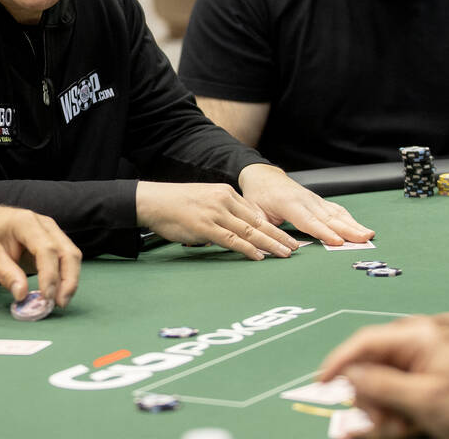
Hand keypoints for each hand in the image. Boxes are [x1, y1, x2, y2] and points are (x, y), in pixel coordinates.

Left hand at [0, 204, 80, 307]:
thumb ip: (5, 273)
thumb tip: (22, 295)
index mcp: (26, 222)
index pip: (46, 249)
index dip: (49, 274)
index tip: (46, 297)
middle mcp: (45, 225)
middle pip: (67, 252)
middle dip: (68, 280)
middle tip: (59, 303)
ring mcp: (53, 232)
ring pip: (72, 256)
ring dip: (70, 281)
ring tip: (60, 302)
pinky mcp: (55, 241)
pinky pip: (67, 259)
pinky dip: (66, 277)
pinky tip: (58, 293)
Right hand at [135, 180, 300, 259]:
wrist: (154, 201)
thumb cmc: (176, 204)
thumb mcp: (205, 200)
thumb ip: (222, 212)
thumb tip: (235, 230)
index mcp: (226, 193)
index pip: (255, 212)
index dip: (272, 226)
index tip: (286, 235)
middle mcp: (224, 200)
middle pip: (257, 222)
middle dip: (278, 236)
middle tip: (295, 247)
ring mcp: (215, 213)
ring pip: (249, 231)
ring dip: (270, 244)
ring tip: (284, 254)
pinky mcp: (206, 226)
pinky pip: (232, 240)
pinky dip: (248, 249)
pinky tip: (259, 256)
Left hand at [238, 164, 373, 245]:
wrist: (263, 176)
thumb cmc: (257, 196)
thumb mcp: (253, 213)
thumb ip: (263, 230)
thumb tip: (270, 249)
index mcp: (287, 203)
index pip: (308, 221)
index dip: (323, 232)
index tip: (338, 241)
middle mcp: (305, 200)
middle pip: (328, 217)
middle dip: (347, 229)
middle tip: (364, 239)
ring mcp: (314, 199)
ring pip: (336, 213)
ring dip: (353, 224)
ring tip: (369, 235)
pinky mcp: (318, 201)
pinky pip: (336, 210)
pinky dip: (350, 219)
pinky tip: (361, 228)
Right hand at [319, 317, 448, 438]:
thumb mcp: (423, 398)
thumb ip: (382, 384)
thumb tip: (349, 375)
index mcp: (414, 337)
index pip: (364, 341)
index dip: (340, 360)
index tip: (323, 382)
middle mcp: (409, 344)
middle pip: (365, 364)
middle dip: (368, 396)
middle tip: (381, 422)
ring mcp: (411, 360)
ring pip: (372, 381)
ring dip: (378, 408)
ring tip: (398, 427)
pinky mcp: (412, 377)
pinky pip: (385, 390)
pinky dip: (388, 409)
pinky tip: (401, 424)